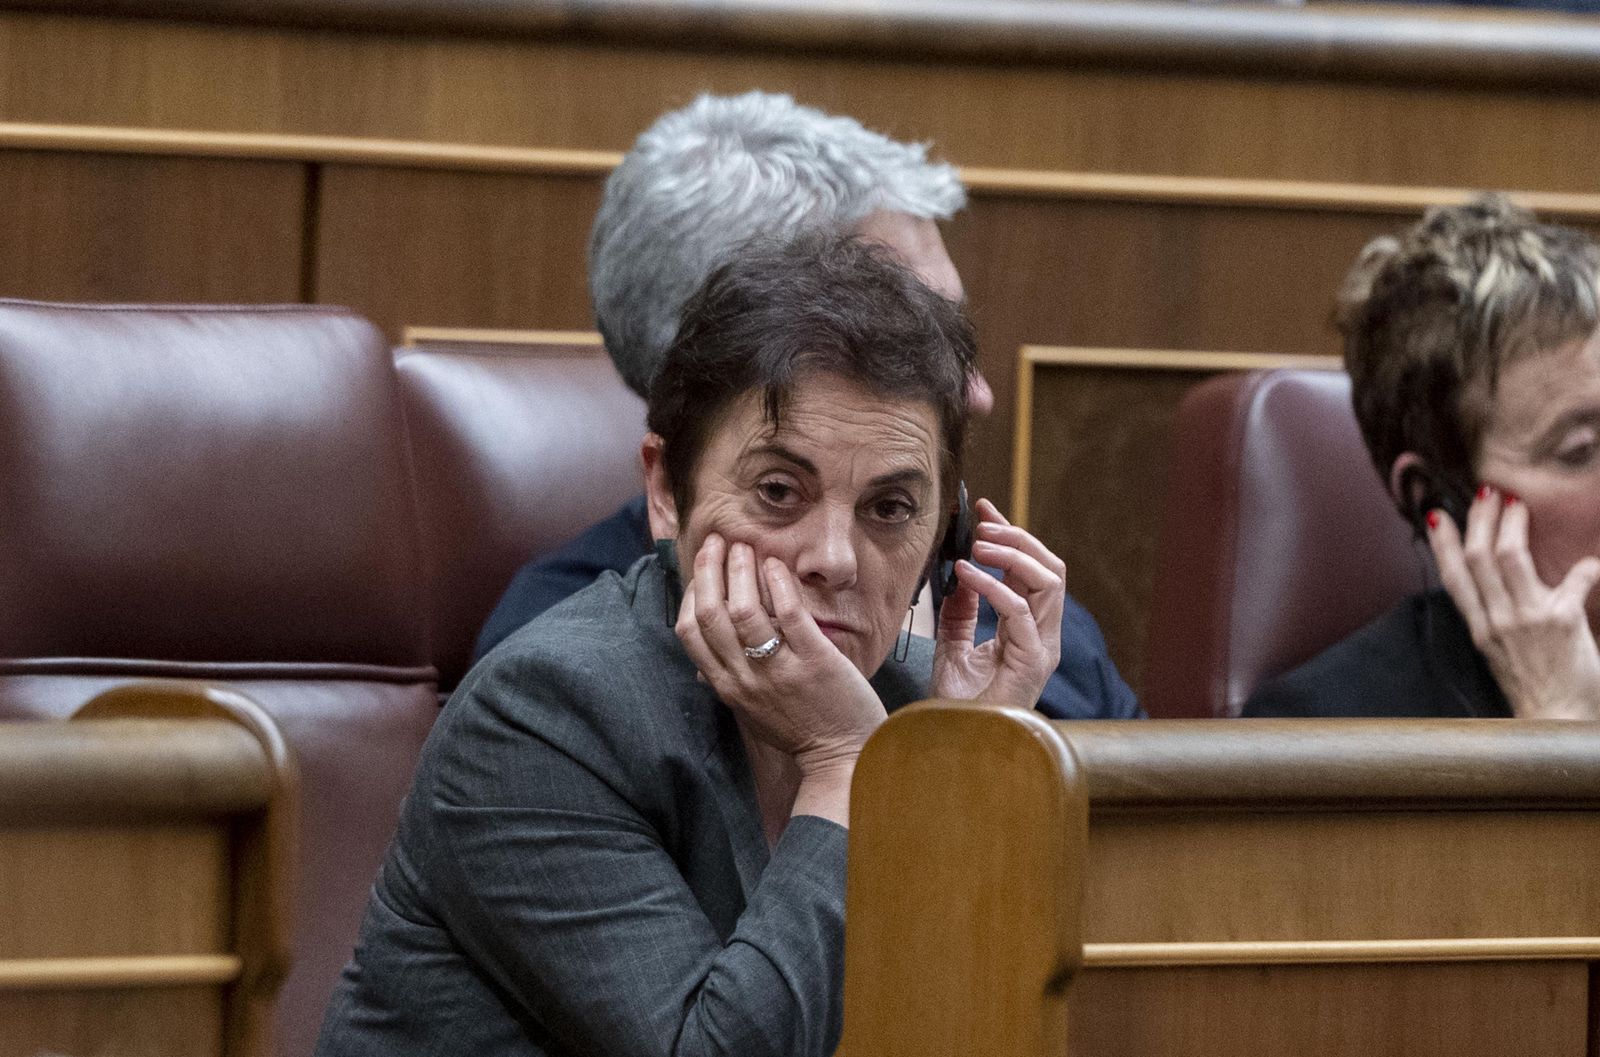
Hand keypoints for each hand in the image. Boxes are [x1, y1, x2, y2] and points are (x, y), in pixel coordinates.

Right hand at [675, 534, 886, 776]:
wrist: (845, 758)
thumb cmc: (799, 731)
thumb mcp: (751, 712)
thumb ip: (729, 682)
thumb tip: (702, 662)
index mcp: (727, 688)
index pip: (690, 633)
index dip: (691, 593)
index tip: (702, 567)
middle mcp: (746, 679)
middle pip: (710, 615)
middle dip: (709, 571)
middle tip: (718, 542)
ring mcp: (779, 671)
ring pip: (744, 611)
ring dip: (740, 571)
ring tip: (745, 546)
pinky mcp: (814, 662)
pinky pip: (789, 616)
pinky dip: (779, 585)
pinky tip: (776, 565)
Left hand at [930, 498, 1063, 706]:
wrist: (958, 742)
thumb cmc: (959, 703)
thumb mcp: (954, 644)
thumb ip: (961, 610)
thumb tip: (961, 573)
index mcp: (1029, 629)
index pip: (1032, 571)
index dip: (1012, 537)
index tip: (983, 510)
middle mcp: (1043, 635)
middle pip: (1051, 569)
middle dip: (1019, 538)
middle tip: (983, 525)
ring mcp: (1042, 647)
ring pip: (1048, 582)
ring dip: (1013, 555)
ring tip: (978, 544)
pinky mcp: (1032, 661)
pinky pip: (1020, 610)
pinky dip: (992, 586)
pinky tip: (966, 574)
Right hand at [1428, 486, 1599, 718]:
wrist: (1559, 724)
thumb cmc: (1534, 692)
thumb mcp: (1500, 656)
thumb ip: (1498, 621)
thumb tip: (1500, 591)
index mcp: (1481, 629)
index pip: (1453, 576)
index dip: (1445, 543)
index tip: (1439, 515)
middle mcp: (1498, 621)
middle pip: (1478, 557)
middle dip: (1480, 519)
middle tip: (1488, 493)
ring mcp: (1527, 620)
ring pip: (1509, 557)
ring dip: (1513, 525)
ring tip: (1518, 505)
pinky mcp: (1563, 622)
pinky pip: (1574, 580)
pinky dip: (1585, 568)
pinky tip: (1590, 563)